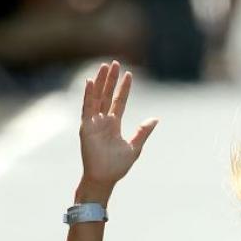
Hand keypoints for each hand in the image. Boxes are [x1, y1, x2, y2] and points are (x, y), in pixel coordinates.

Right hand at [79, 61, 157, 190]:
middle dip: (111, 79)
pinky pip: (87, 108)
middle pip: (107, 95)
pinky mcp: (86, 127)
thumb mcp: (135, 146)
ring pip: (97, 97)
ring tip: (105, 66)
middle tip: (115, 63)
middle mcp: (103, 120)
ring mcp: (93, 122)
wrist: (105, 177)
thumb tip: (155, 119)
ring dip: (100, 82)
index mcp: (114, 124)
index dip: (124, 88)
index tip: (129, 74)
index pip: (119, 101)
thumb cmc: (117, 165)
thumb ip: (143, 131)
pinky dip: (88, 95)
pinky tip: (91, 82)